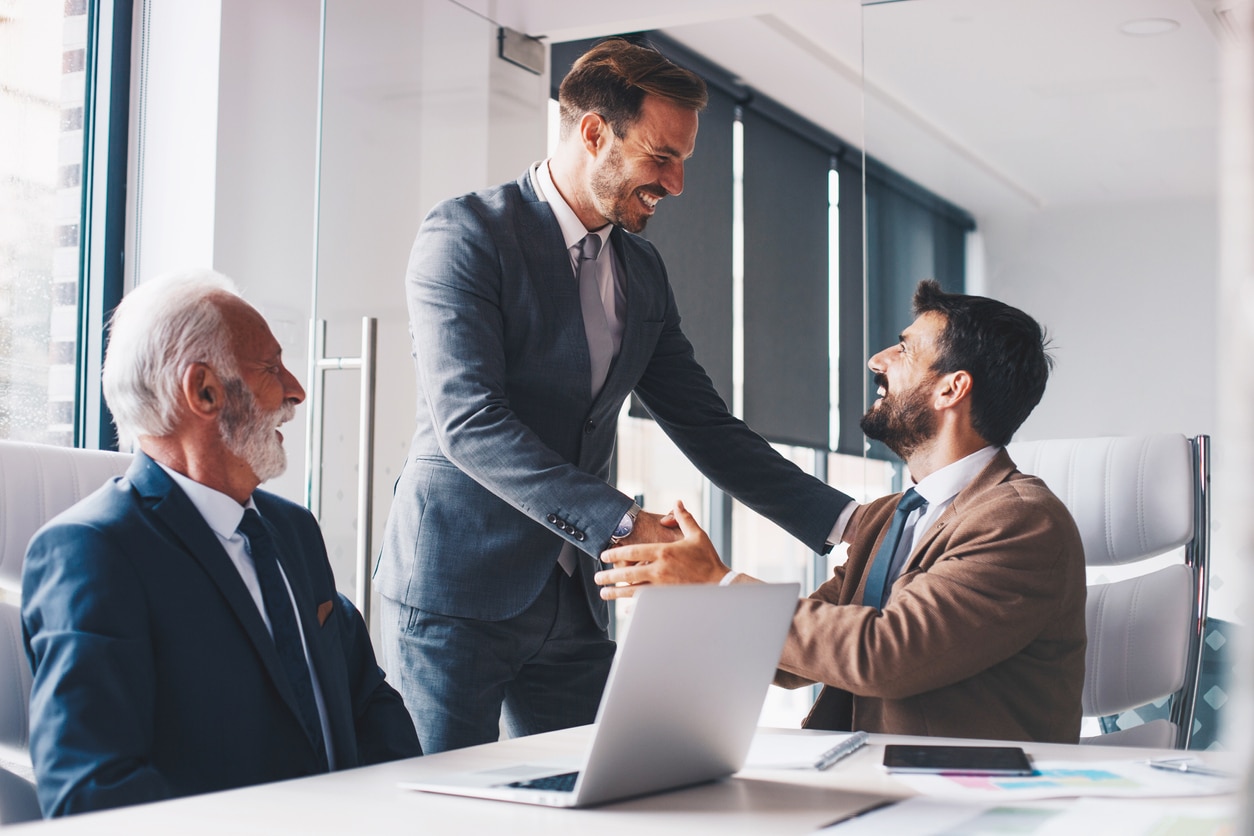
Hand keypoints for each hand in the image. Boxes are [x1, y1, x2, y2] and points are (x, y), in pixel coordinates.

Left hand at [595, 500, 729, 598]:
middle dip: (609, 576)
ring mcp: (662, 587)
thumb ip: (684, 518)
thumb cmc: (708, 558)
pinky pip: (645, 604)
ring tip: (603, 593)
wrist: (721, 583)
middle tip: (597, 578)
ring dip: (616, 593)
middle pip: (627, 574)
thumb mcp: (697, 535)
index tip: (604, 556)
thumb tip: (677, 503)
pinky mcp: (667, 600)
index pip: (632, 553)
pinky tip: (625, 607)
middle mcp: (659, 570)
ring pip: (633, 591)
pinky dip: (634, 606)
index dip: (615, 554)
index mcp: (663, 552)